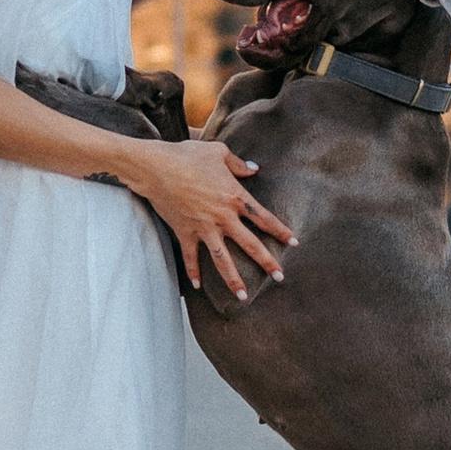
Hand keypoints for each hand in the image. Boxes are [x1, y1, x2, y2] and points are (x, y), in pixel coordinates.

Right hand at [132, 137, 295, 296]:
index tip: (294, 243)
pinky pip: (191, 257)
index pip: (264, 218)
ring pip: (223, 259)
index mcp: (234, 196)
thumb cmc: (187, 155)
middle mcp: (223, 216)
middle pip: (250, 244)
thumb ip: (239, 163)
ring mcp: (204, 227)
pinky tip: (197, 286)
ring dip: (233, 279)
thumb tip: (254, 169)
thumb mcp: (218, 152)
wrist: (156, 167)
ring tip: (243, 297)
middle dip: (267, 262)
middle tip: (280, 277)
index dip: (281, 231)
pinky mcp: (185, 232)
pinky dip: (193, 271)